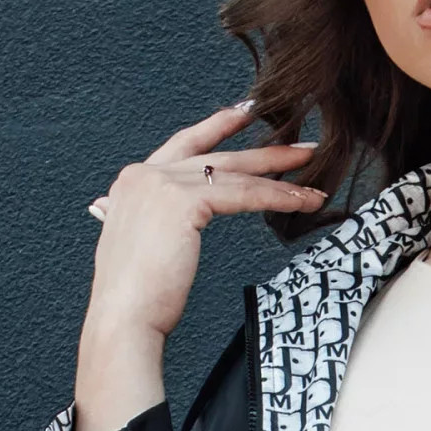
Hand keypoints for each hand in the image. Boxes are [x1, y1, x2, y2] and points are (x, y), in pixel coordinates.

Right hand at [84, 99, 326, 339]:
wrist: (122, 316)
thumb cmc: (133, 296)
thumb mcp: (137, 246)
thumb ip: (142, 221)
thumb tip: (115, 211)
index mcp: (133, 182)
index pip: (184, 146)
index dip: (216, 128)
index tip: (245, 114)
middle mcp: (145, 175)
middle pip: (217, 155)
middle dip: (264, 150)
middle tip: (300, 144)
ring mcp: (163, 184)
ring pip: (236, 175)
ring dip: (281, 176)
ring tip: (314, 178)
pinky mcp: (184, 202)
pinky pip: (243, 195)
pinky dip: (276, 197)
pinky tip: (301, 201)